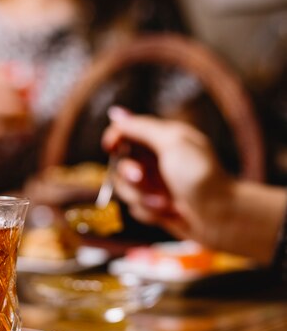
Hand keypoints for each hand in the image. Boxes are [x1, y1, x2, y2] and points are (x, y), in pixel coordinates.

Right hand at [102, 107, 234, 248]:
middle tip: (140, 177)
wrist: (221, 217)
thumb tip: (116, 113)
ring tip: (165, 204)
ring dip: (142, 197)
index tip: (111, 147)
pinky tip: (169, 213)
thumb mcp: (172, 143)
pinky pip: (135, 208)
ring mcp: (155, 184)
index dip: (114, 137)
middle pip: (120, 162)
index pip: (126, 130)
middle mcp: (156, 160)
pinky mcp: (155, 206)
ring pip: (125, 189)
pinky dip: (150, 212)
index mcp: (163, 138)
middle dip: (129, 173)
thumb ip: (141, 128)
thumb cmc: (200, 176)